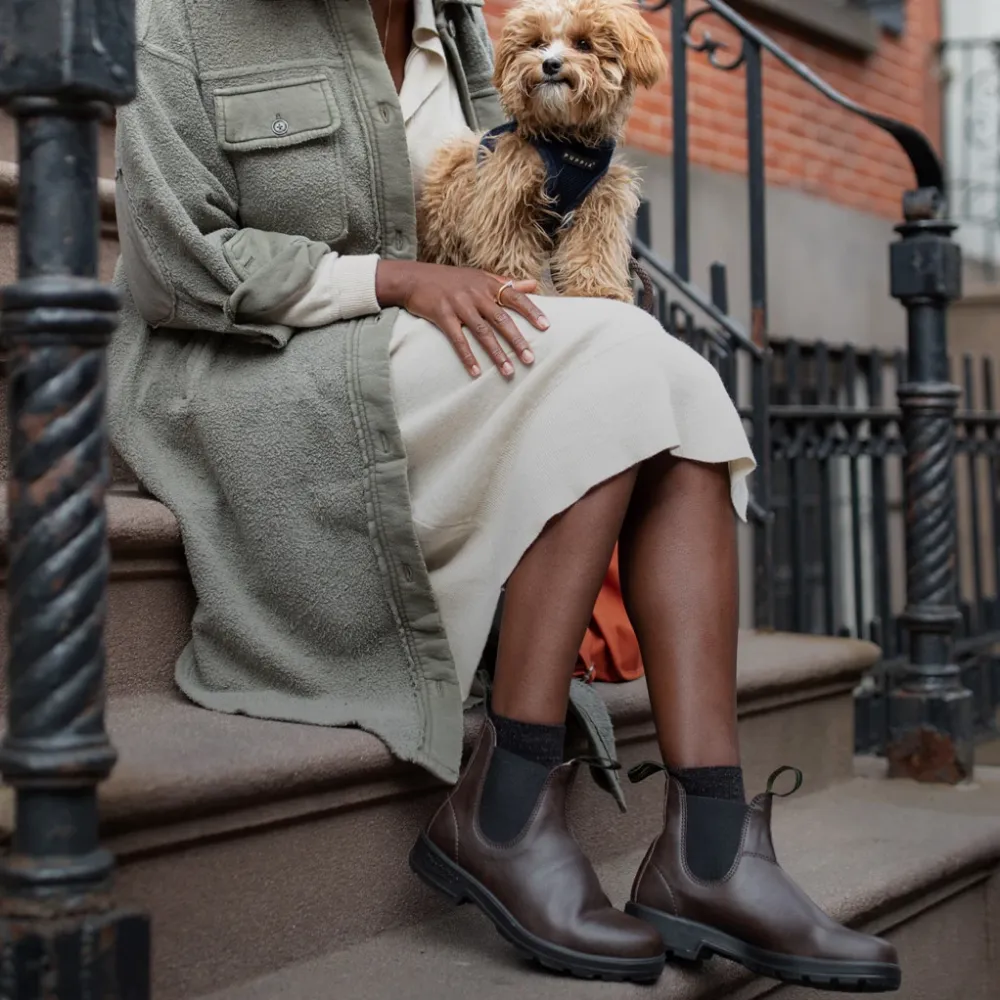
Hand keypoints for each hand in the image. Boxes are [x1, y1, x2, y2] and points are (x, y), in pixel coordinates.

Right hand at [375, 260, 548, 377]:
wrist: (413, 278)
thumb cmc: (450, 279)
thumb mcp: (479, 276)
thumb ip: (506, 282)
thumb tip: (534, 284)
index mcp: (487, 285)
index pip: (515, 297)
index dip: (531, 311)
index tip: (546, 327)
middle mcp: (476, 294)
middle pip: (501, 319)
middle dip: (517, 340)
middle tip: (530, 358)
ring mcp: (459, 305)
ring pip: (482, 332)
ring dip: (496, 354)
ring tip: (508, 371)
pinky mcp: (442, 315)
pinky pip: (458, 340)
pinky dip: (467, 356)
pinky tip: (476, 372)